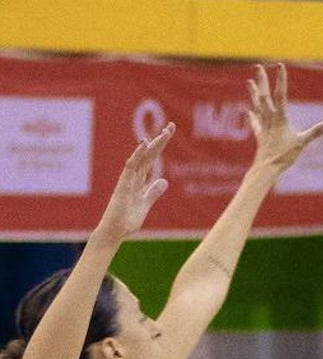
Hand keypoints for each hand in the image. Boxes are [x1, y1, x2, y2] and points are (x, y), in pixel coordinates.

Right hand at [93, 123, 173, 244]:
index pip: (152, 159)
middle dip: (160, 140)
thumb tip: (164, 180)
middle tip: (171, 126)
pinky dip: (137, 155)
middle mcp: (133, 177)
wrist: (114, 232)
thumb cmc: (127, 220)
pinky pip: (130, 167)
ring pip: (141, 158)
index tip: (169, 131)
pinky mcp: (123, 186)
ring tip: (164, 133)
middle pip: (148, 155)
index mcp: (139, 180)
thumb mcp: (146, 204)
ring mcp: (128, 180)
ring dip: (152, 145)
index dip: (160, 145)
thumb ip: (153, 192)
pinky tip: (144, 145)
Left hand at [245, 64, 322, 172]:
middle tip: (258, 67)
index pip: (280, 94)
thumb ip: (316, 132)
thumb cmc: (284, 156)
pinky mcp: (260, 135)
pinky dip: (252, 116)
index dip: (281, 79)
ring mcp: (263, 126)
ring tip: (249, 82)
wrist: (267, 168)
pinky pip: (255, 123)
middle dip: (262, 81)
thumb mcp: (302, 142)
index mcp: (280, 118)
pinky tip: (248, 111)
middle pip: (264, 96)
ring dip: (253, 93)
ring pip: (257, 106)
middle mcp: (269, 119)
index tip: (280, 66)